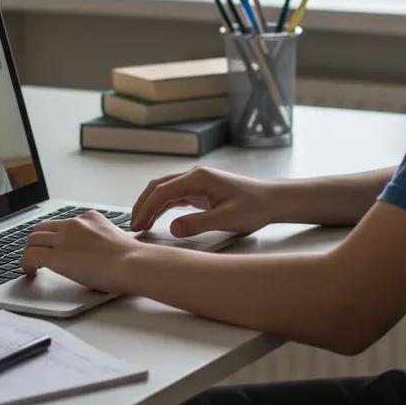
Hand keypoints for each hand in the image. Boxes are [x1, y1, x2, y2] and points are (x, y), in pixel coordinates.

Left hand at [21, 210, 139, 292]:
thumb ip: (98, 241)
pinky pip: (30, 255)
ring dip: (29, 252)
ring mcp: (64, 238)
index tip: (55, 246)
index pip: (63, 223)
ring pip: (33, 239)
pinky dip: (25, 264)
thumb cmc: (131, 259)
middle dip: (37, 241)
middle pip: (42, 227)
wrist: (132, 263)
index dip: (55, 236)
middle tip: (37, 255)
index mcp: (90, 218)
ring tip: (31, 266)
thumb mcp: (113, 239)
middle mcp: (74, 224)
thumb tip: (93, 256)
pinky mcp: (57, 256)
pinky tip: (30, 273)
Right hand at [129, 165, 278, 237]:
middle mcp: (195, 176)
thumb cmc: (254, 207)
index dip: (146, 208)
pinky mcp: (200, 190)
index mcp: (199, 178)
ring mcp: (197, 182)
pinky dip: (162, 206)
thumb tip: (172, 228)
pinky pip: (174, 196)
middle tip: (133, 227)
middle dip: (143, 205)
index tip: (137, 225)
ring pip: (164, 190)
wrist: (271, 200)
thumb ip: (199, 223)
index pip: (162, 191)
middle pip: (158, 186)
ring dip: (151, 205)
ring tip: (141, 225)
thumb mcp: (227, 219)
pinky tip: (156, 219)